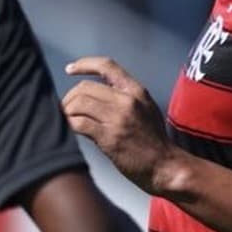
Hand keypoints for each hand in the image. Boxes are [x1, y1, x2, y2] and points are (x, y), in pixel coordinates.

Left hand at [62, 56, 173, 192]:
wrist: (166, 166)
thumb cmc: (153, 140)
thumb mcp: (145, 109)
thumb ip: (123, 97)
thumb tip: (91, 94)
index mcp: (136, 91)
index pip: (107, 66)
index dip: (85, 64)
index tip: (70, 69)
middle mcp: (127, 100)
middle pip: (85, 87)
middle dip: (70, 97)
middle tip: (65, 108)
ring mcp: (118, 119)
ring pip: (79, 103)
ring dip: (67, 111)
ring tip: (66, 119)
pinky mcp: (110, 137)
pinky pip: (79, 123)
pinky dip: (69, 124)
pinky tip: (69, 128)